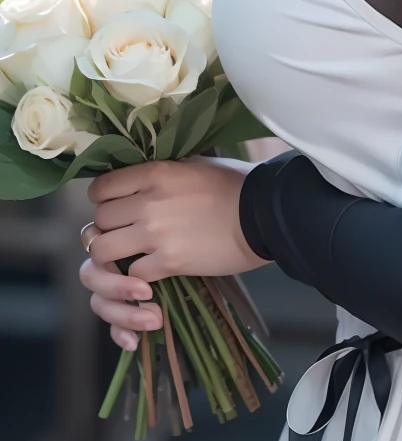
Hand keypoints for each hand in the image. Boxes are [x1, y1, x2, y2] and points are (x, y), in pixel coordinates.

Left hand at [81, 158, 267, 351]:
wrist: (265, 216)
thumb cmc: (237, 184)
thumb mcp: (195, 164)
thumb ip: (163, 172)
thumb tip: (142, 179)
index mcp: (154, 173)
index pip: (100, 189)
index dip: (103, 200)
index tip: (115, 207)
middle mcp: (148, 203)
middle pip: (98, 220)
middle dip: (107, 229)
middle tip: (124, 233)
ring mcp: (156, 234)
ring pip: (103, 249)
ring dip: (113, 255)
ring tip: (129, 255)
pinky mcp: (170, 262)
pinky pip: (132, 273)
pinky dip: (137, 276)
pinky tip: (152, 271)